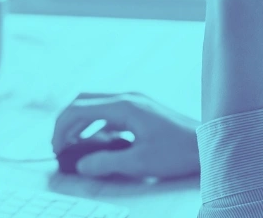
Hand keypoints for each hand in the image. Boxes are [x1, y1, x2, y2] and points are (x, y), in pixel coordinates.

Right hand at [51, 92, 199, 179]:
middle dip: (67, 122)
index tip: (55, 148)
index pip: (79, 108)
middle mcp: (127, 98)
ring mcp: (135, 101)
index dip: (61, 127)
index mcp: (124, 106)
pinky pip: (110, 112)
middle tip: (59, 146)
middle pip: (84, 101)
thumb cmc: (177, 152)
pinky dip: (97, 126)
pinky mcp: (141, 109)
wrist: (207, 144)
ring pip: (96, 105)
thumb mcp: (139, 162)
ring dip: (81, 123)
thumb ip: (106, 163)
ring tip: (74, 147)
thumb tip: (81, 165)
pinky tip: (99, 145)